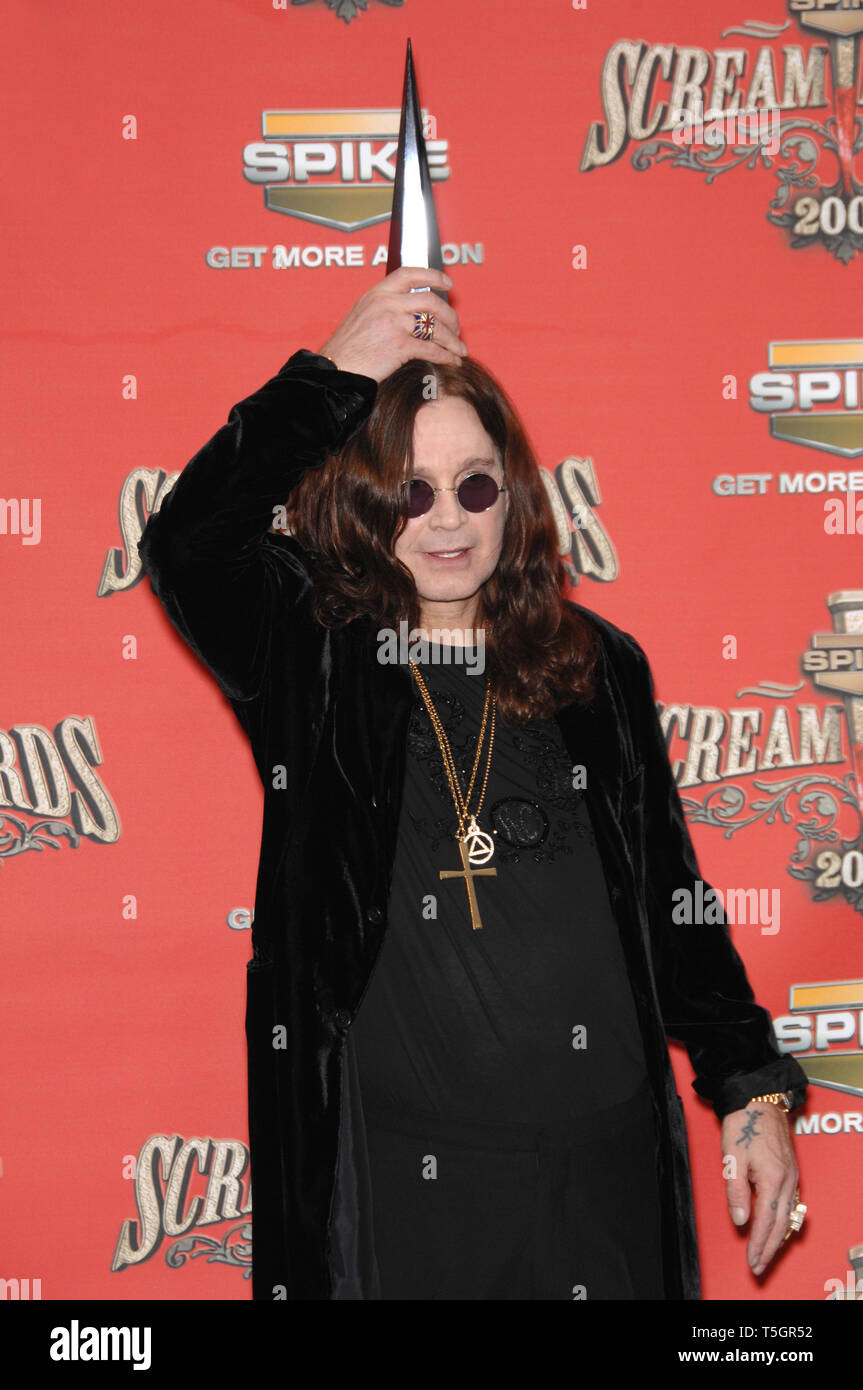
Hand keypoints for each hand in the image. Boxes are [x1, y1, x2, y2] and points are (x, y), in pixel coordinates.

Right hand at [318, 266, 466, 381]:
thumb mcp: (362, 317)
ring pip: (435, 325)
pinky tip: (452, 361)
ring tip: (459, 349)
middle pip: (430, 301)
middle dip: (449, 315)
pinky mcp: (399, 345)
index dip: (433, 276)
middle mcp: (385, 303)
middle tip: (456, 328)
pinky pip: (432, 348)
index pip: (409, 274)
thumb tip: (411, 312)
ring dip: (452, 339)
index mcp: (376, 293)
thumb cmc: (347, 350)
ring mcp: (393, 323)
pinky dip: (447, 356)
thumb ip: (384, 308)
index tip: (448, 283)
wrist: (335, 371)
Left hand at [720, 1102, 799, 1277]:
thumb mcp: (733, 1158)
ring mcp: (792, 1176)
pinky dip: (783, 1222)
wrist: (759, 1099)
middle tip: (759, 1266)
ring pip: (788, 1216)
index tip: (752, 1260)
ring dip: (777, 1238)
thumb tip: (742, 1221)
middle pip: (781, 1224)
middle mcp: (787, 1180)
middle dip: (769, 1248)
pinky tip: (777, 1229)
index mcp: (772, 1178)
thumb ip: (737, 1191)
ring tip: (766, 1254)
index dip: (758, 1244)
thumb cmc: (744, 1124)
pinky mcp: (790, 1171)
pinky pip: (790, 1204)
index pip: (766, 1221)